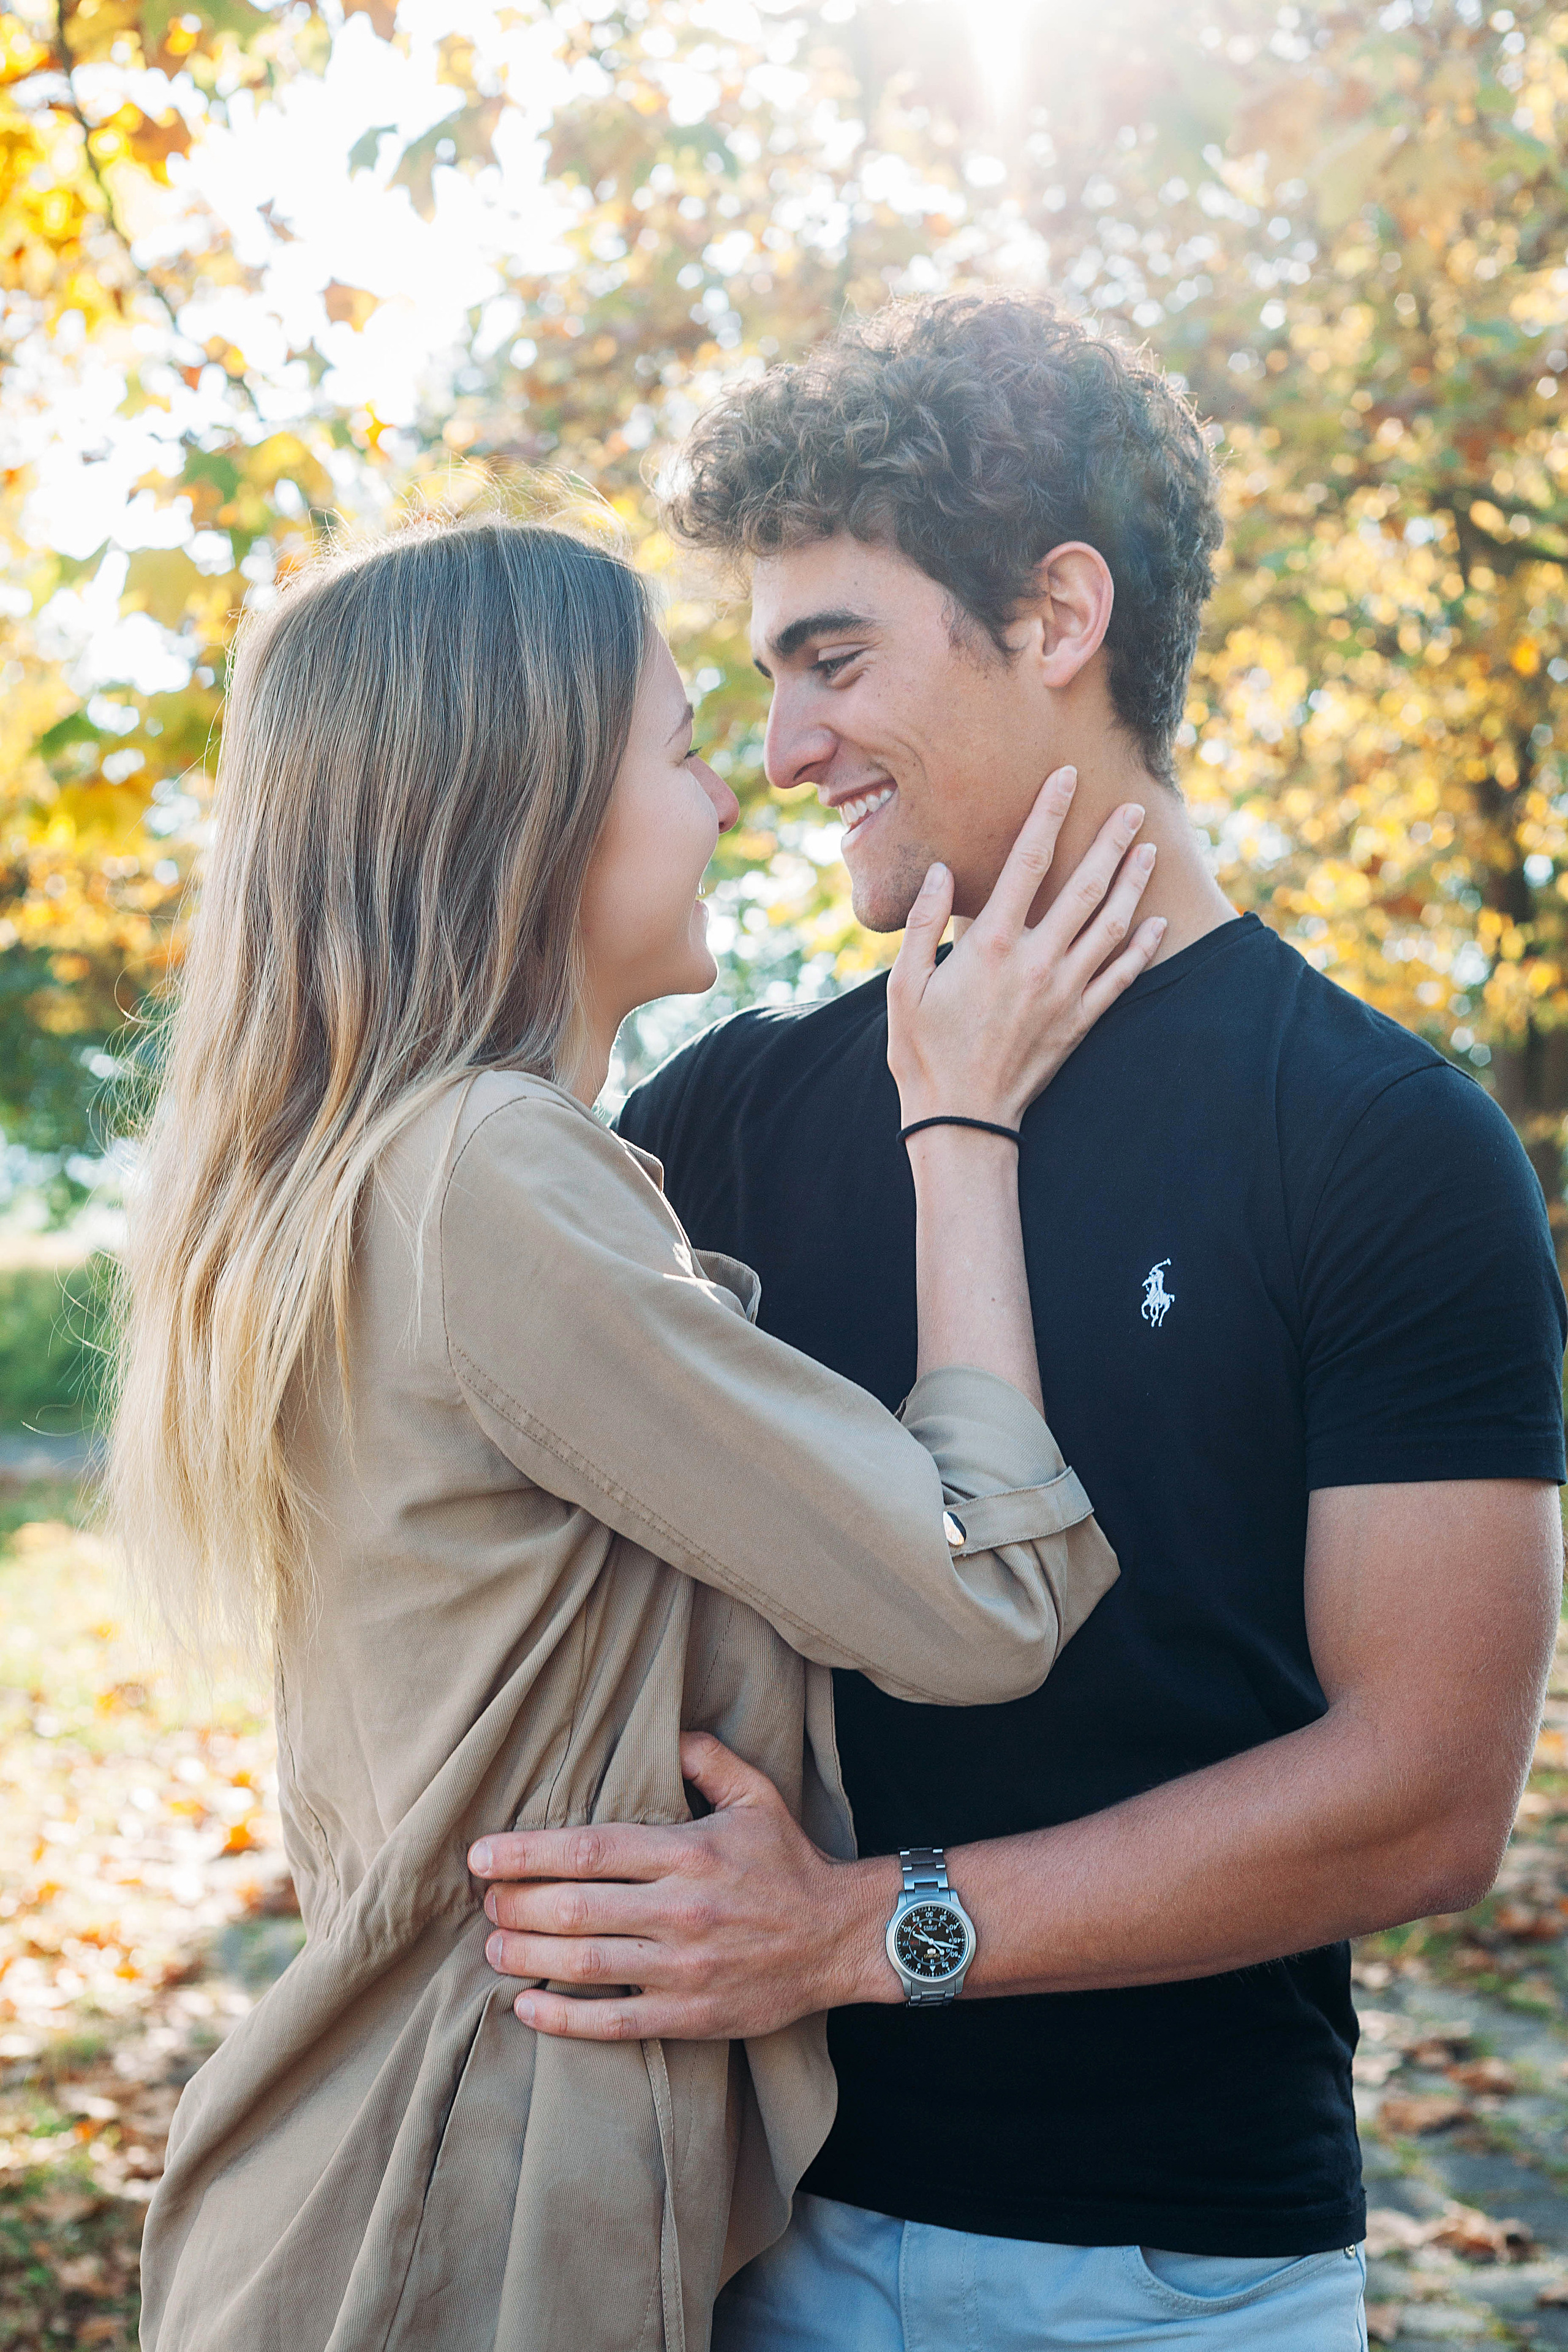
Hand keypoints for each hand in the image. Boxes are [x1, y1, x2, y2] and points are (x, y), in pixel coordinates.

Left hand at [467, 1733, 899, 2040]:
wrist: (841, 1938)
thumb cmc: (791, 1864)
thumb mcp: (758, 1796)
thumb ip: (708, 1759)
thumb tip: (668, 1732)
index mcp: (689, 1853)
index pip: (589, 1850)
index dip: (526, 1852)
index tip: (481, 1854)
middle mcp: (680, 1910)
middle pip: (575, 1908)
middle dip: (515, 1904)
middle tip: (483, 1902)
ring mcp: (683, 1968)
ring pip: (585, 1963)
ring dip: (527, 1954)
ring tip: (493, 1947)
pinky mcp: (690, 2014)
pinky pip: (614, 2022)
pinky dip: (563, 2017)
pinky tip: (527, 2005)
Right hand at [886, 766, 1163, 1129]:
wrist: (962, 1120)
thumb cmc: (923, 1052)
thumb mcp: (904, 986)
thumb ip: (925, 924)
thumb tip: (943, 872)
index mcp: (990, 945)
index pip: (1026, 864)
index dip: (1048, 815)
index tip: (1067, 779)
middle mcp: (1035, 962)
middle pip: (1084, 888)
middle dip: (1111, 843)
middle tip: (1133, 808)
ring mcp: (1064, 993)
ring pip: (1111, 927)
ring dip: (1133, 886)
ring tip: (1149, 851)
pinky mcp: (1079, 1021)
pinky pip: (1121, 978)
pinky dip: (1142, 949)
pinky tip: (1156, 924)